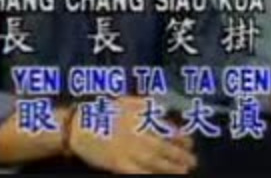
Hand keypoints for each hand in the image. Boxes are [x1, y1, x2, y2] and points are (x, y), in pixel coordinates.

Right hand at [66, 96, 197, 173]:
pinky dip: (152, 175)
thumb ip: (146, 104)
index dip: (181, 136)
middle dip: (181, 154)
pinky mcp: (119, 164)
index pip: (167, 128)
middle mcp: (137, 133)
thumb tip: (165, 109)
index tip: (190, 141)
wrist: (77, 126)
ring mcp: (128, 150)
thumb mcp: (127, 101)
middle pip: (164, 146)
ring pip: (156, 160)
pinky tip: (162, 177)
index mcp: (139, 117)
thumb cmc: (103, 112)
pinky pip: (140, 172)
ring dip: (172, 166)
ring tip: (184, 170)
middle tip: (193, 160)